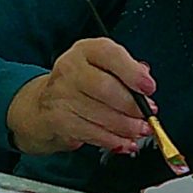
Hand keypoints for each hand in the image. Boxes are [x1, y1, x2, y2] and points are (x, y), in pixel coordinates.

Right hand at [6, 38, 155, 155]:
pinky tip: (125, 142)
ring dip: (126, 127)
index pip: (110, 55)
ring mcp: (61, 95)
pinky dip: (113, 140)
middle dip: (132, 106)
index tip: (149, 87)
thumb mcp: (102, 66)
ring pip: (101, 114)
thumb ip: (126, 69)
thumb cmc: (82, 83)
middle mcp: (70, 68)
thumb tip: (145, 78)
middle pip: (106, 88)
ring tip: (140, 130)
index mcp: (86, 50)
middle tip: (147, 114)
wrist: (43, 104)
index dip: (132, 72)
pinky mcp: (59, 120)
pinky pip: (92, 133)